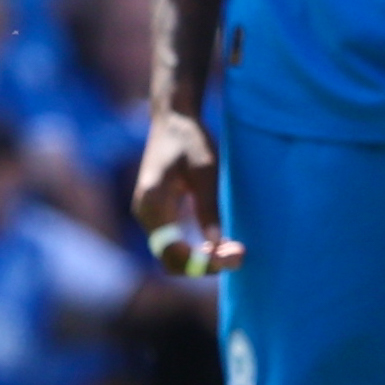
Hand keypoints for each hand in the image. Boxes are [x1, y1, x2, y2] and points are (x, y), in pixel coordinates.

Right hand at [130, 107, 238, 275]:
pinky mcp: (157, 213)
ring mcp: (148, 216)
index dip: (203, 262)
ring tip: (235, 249)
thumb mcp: (205, 172)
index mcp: (152, 205)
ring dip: (201, 258)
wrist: (172, 119)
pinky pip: (173, 242)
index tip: (234, 255)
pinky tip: (219, 241)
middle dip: (204, 264)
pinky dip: (195, 248)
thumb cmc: (190, 140)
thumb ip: (208, 208)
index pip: (172, 252)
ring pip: (172, 254)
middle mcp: (145, 215)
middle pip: (170, 259)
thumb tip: (216, 245)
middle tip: (239, 255)